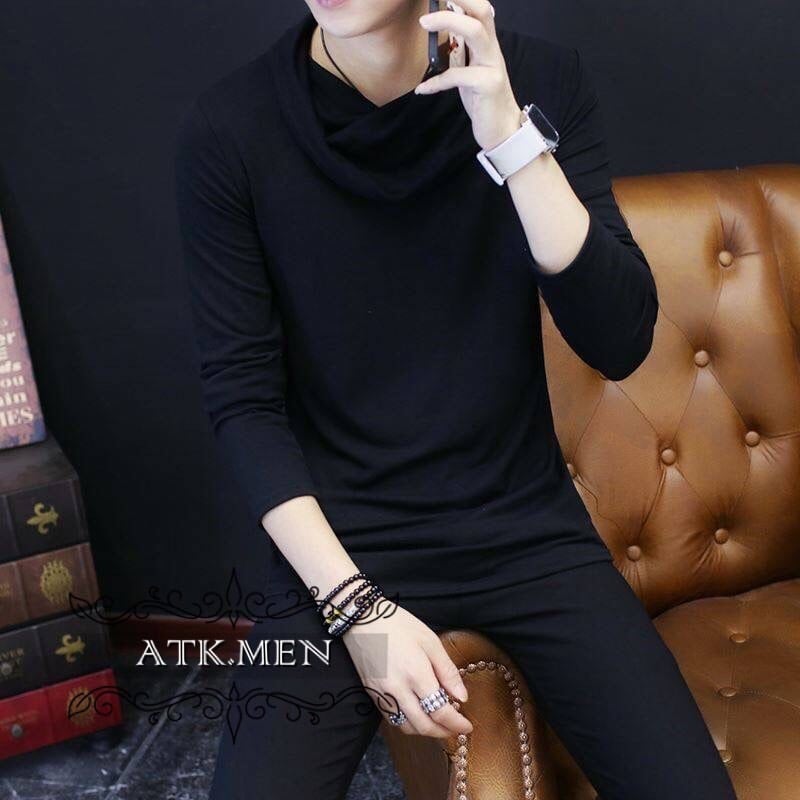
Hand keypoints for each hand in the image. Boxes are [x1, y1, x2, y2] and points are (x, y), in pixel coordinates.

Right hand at [342, 600, 473, 737]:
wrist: (362, 620)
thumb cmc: (398, 624)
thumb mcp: (430, 641)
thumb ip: (447, 671)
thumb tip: (462, 697)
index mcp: (416, 674)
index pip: (440, 712)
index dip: (456, 724)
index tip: (468, 725)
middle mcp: (398, 690)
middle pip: (424, 726)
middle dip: (443, 732)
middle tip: (456, 729)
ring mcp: (383, 695)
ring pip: (407, 727)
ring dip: (425, 731)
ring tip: (438, 724)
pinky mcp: (372, 695)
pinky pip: (392, 719)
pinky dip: (408, 724)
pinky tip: (417, 715)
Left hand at [415, 0, 521, 150]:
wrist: (503, 130)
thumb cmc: (483, 100)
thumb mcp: (469, 72)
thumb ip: (461, 53)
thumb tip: (445, 34)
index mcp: (487, 45)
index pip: (479, 11)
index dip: (464, 0)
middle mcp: (492, 50)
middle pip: (481, 11)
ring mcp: (492, 66)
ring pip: (474, 32)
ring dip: (447, 21)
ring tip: (424, 23)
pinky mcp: (488, 85)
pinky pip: (458, 76)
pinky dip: (436, 82)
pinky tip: (423, 89)